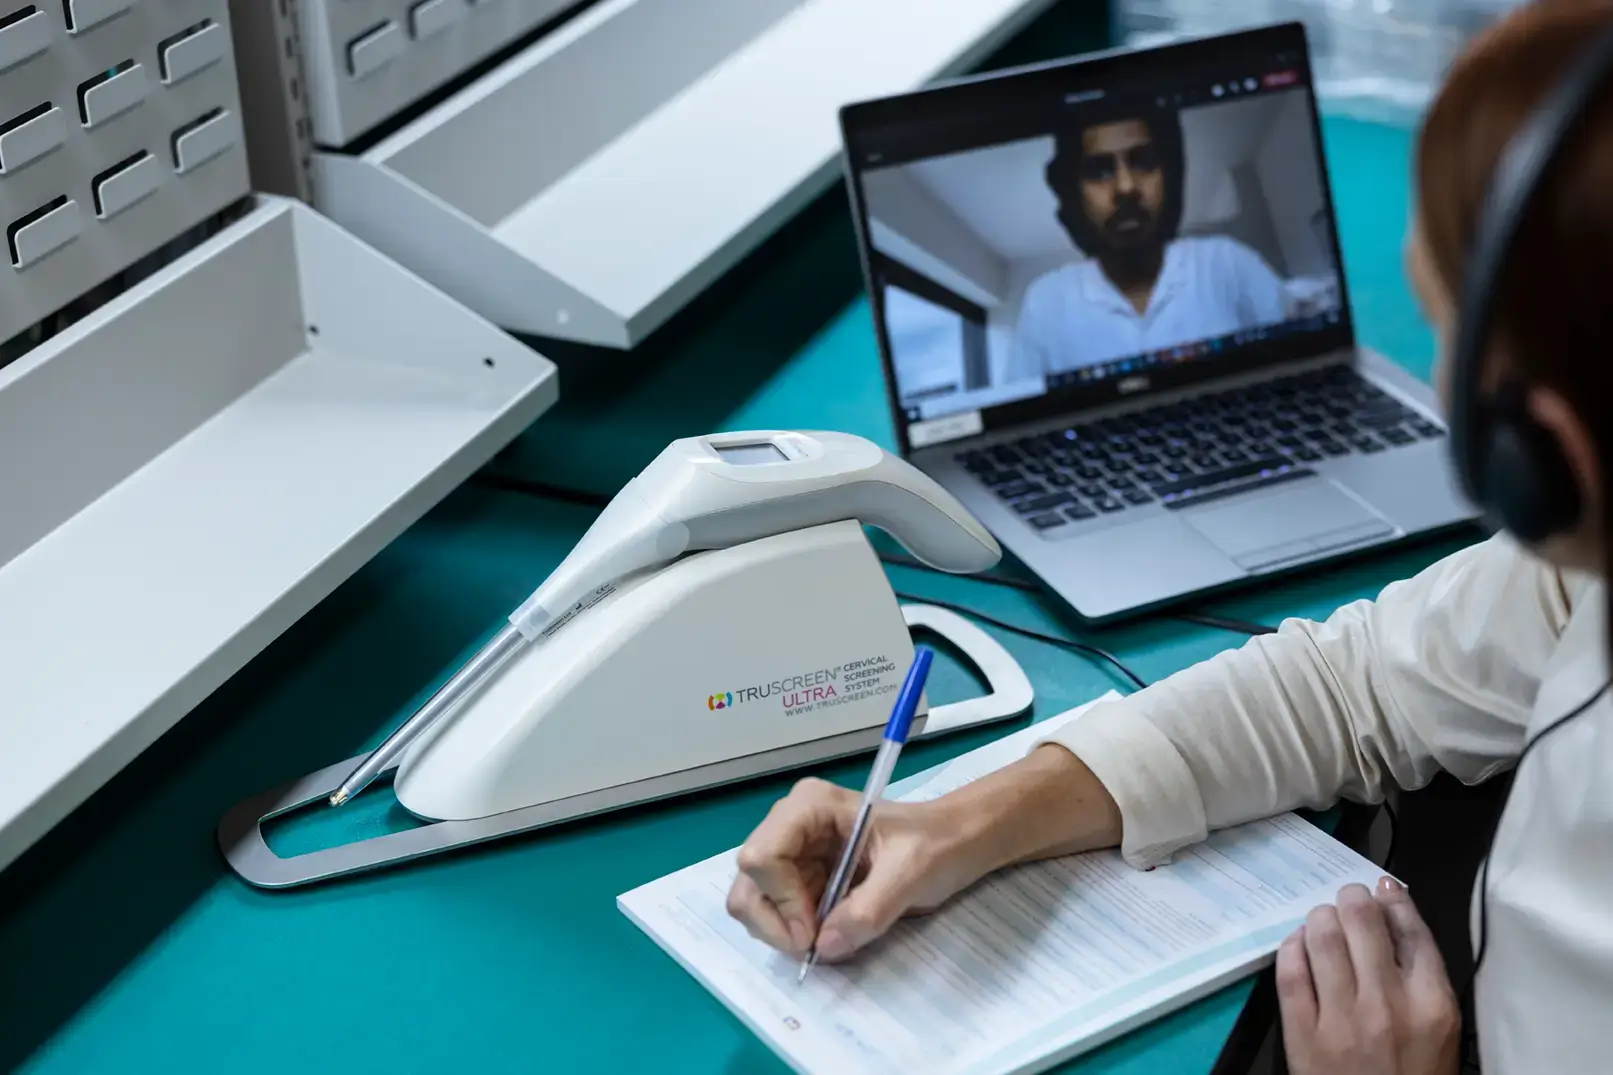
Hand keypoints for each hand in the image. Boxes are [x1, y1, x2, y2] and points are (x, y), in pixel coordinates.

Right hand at [725, 777, 985, 962]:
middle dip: (775, 923)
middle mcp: (790, 826)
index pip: (762, 856)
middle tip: (815, 947)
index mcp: (810, 807)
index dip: (780, 900)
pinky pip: (777, 915)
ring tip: (826, 939)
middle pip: (749, 883)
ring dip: (783, 932)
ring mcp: (792, 854)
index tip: (813, 934)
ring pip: (754, 903)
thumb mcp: (911, 872)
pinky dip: (794, 934)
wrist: (955, 844)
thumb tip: (825, 946)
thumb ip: (869, 908)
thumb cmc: (937, 844)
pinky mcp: (800, 880)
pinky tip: (829, 933)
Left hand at [1278, 878, 1461, 1074]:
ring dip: (1320, 917)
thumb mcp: (1439, 1030)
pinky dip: (1292, 947)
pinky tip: (1298, 944)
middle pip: (1362, 922)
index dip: (1393, 900)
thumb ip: (1423, 974)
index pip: (1411, 931)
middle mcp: (1387, 1003)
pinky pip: (1289, 972)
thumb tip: (1395, 910)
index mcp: (1433, 1004)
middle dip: (1352, 899)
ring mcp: (1342, 1018)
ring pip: (1322, 937)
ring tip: (1323, 919)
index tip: (1382, 889)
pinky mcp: (1303, 1034)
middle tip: (1347, 900)